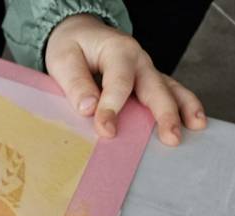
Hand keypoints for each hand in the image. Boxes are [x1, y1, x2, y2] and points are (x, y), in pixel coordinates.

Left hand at [46, 14, 205, 145]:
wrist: (80, 34)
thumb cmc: (72, 47)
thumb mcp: (64, 61)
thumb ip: (76, 84)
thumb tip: (88, 108)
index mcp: (118, 51)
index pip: (119, 83)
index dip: (112, 108)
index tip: (106, 131)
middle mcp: (138, 60)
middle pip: (154, 86)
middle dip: (164, 113)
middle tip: (170, 137)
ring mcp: (146, 71)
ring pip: (169, 88)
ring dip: (183, 109)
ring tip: (195, 127)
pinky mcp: (147, 82)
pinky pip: (169, 93)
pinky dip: (183, 105)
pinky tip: (194, 121)